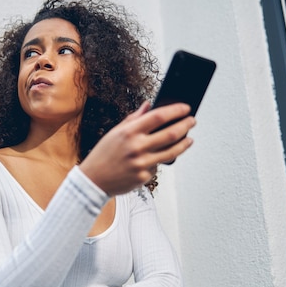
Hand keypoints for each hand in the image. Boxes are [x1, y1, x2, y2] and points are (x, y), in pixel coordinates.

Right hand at [79, 101, 194, 195]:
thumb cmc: (103, 155)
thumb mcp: (114, 133)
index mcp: (128, 132)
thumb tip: (148, 106)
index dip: (175, 111)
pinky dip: (159, 160)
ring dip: (184, 144)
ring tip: (189, 139)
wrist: (93, 180)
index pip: (158, 117)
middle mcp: (136, 147)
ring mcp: (141, 163)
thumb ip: (133, 119)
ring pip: (171, 152)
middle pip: (170, 134)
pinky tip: (156, 157)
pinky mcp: (144, 177)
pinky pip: (158, 166)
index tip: (185, 108)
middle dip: (185, 125)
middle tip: (192, 121)